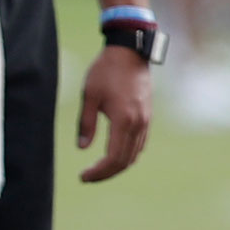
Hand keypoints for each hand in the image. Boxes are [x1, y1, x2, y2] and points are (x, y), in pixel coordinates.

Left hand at [76, 44, 151, 181]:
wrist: (129, 52)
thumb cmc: (106, 71)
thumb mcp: (89, 95)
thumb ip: (86, 123)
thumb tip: (82, 148)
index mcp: (123, 120)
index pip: (113, 158)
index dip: (98, 172)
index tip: (83, 176)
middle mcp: (138, 124)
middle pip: (125, 161)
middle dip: (106, 173)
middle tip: (87, 177)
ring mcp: (145, 121)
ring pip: (134, 154)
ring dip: (117, 166)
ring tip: (98, 169)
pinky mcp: (147, 116)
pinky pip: (140, 144)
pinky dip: (128, 154)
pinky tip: (114, 154)